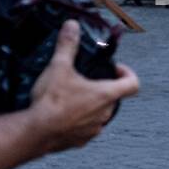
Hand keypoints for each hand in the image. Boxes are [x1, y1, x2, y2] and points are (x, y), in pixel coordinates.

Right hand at [30, 21, 139, 151]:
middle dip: (102, 88)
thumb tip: (72, 28)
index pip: (132, 83)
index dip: (127, 73)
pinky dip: (77, 120)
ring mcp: (94, 129)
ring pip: (99, 114)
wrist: (36, 131)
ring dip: (90, 105)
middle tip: (86, 80)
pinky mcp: (81, 140)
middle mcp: (104, 114)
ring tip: (71, 96)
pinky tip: (61, 114)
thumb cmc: (52, 103)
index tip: (116, 68)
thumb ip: (67, 46)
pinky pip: (85, 128)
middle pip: (114, 98)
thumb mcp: (59, 67)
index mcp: (106, 95)